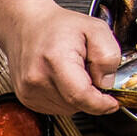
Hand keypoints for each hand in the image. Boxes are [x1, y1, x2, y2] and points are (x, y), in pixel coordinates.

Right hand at [2, 0, 120, 115]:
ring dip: (76, 96)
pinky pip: (54, 108)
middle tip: (89, 72)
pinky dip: (64, 98)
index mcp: (55, 60)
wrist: (26, 26)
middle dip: (90, 94)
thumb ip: (108, 55)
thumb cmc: (56, 27)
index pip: (80, 95)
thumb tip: (106, 82)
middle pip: (75, 104)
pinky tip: (61, 80)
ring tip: (72, 73)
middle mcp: (37, 79)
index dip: (100, 104)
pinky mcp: (25, 98)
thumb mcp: (95, 29)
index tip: (111, 103)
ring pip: (66, 109)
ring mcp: (28, 91)